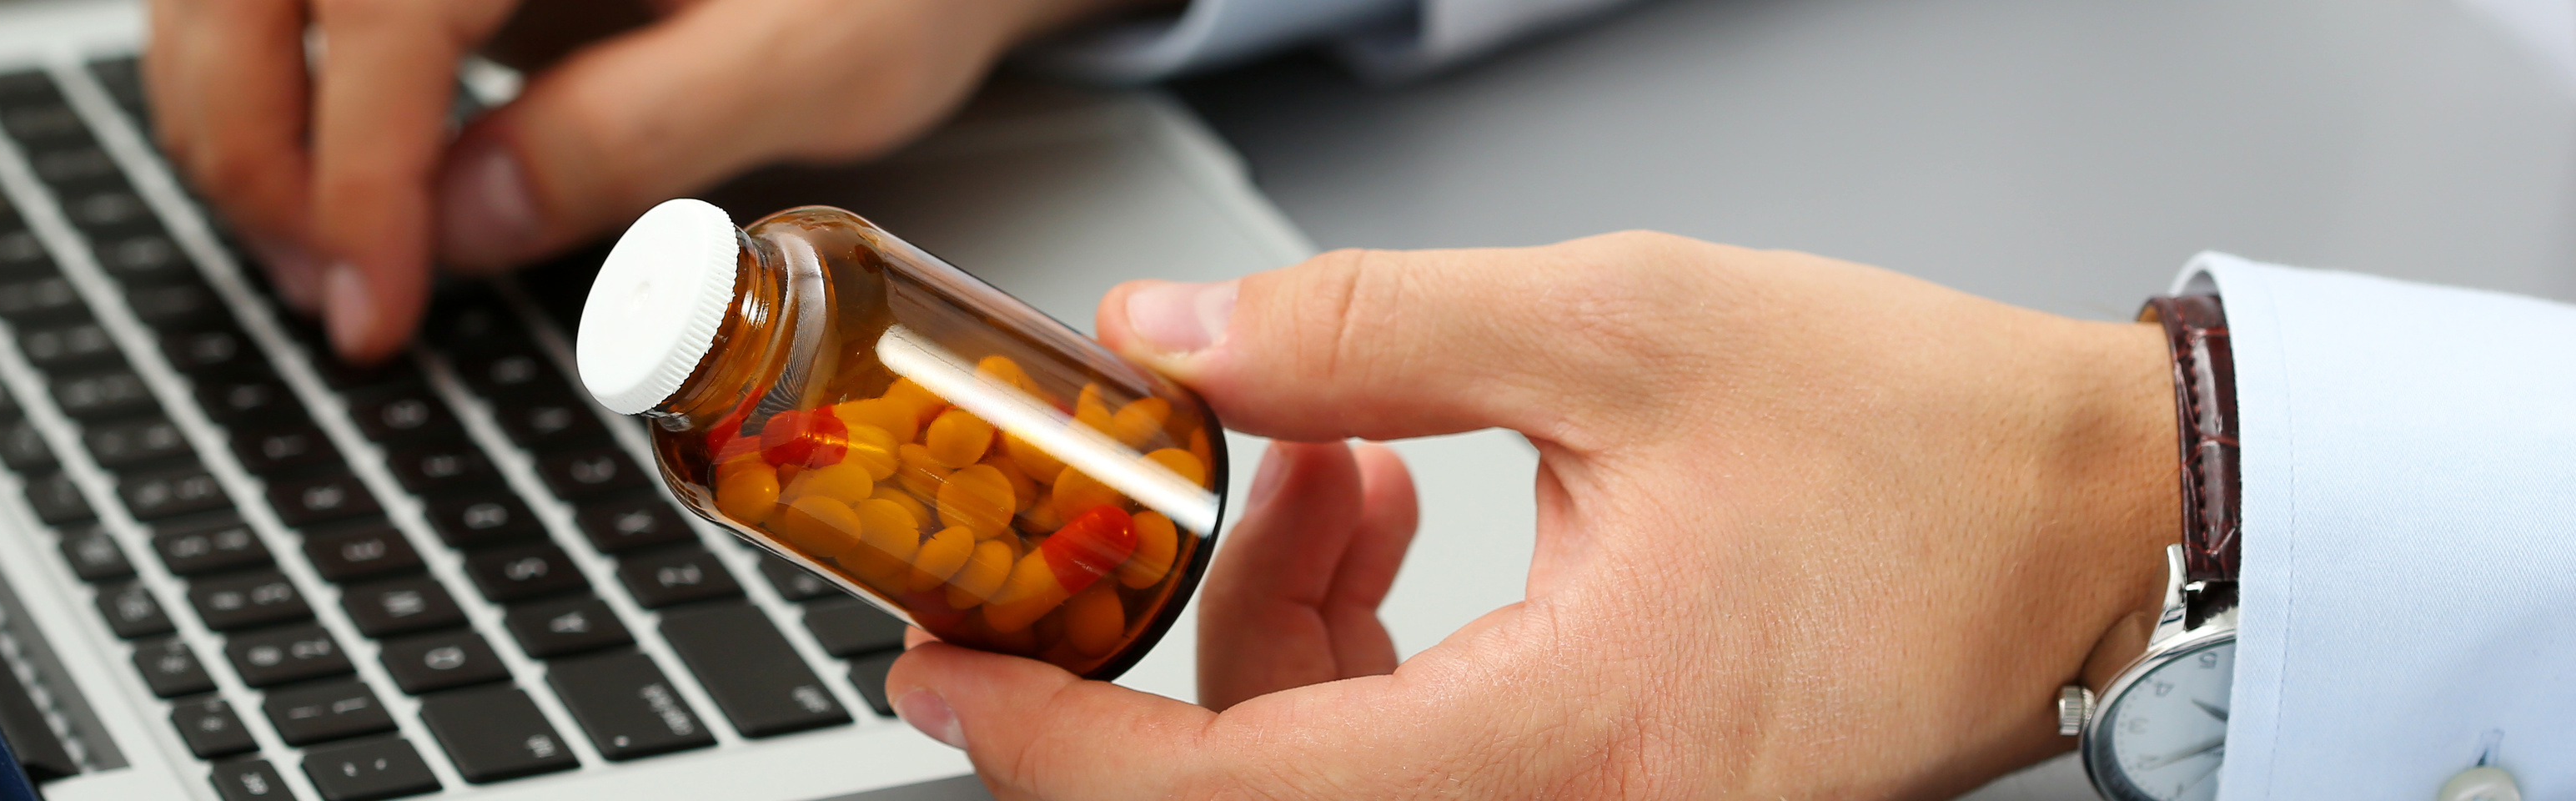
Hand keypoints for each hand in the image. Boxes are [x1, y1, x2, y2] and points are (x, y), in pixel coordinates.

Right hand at [143, 0, 1150, 361]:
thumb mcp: (811, 60)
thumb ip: (635, 131)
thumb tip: (460, 221)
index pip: (381, 8)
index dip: (350, 170)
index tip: (373, 305)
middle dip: (251, 149)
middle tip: (335, 296)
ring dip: (240, 115)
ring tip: (330, 256)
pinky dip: (276, 78)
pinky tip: (343, 181)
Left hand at [884, 232, 2183, 798]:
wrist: (2096, 523)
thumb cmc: (1927, 447)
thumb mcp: (1625, 329)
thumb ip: (1371, 335)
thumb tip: (1180, 334)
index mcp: (1572, 742)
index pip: (1238, 792)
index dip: (1060, 745)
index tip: (948, 678)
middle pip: (1269, 780)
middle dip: (1198, 617)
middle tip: (1210, 460)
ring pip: (1336, 768)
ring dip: (1286, 613)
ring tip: (1345, 455)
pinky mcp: (1615, 796)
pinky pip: (1420, 759)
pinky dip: (1367, 642)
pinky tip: (1395, 506)